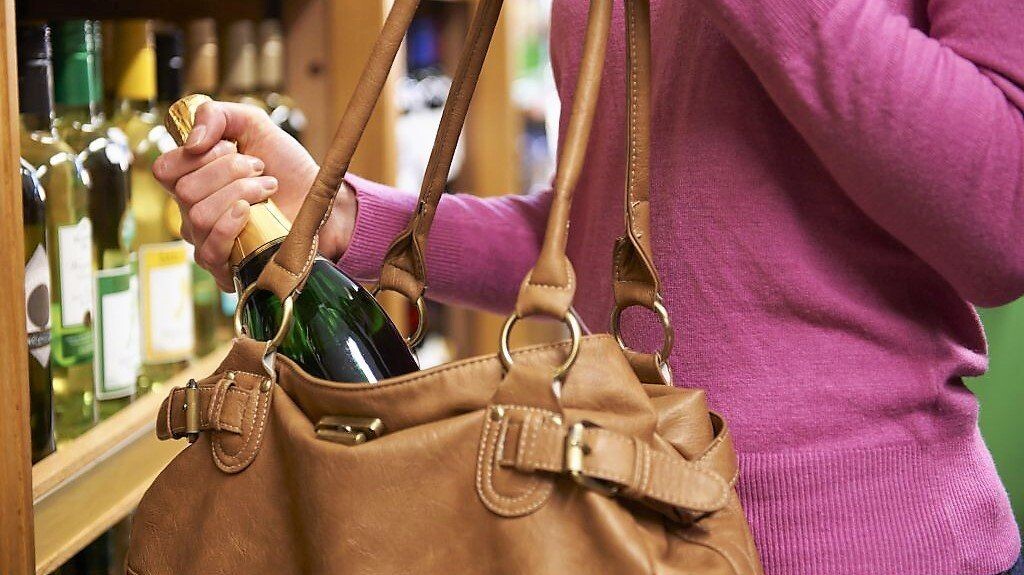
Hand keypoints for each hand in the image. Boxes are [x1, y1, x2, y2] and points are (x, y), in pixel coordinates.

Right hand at [152, 100, 356, 290]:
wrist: (319, 198)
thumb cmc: (286, 165)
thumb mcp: (253, 124)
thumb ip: (216, 115)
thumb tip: (191, 141)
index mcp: (191, 181)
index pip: (165, 170)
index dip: (197, 155)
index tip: (232, 147)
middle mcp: (192, 213)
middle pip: (185, 191)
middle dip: (229, 170)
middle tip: (260, 168)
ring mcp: (207, 241)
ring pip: (199, 216)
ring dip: (240, 193)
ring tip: (268, 188)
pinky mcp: (226, 267)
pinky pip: (209, 250)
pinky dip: (231, 225)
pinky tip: (251, 212)